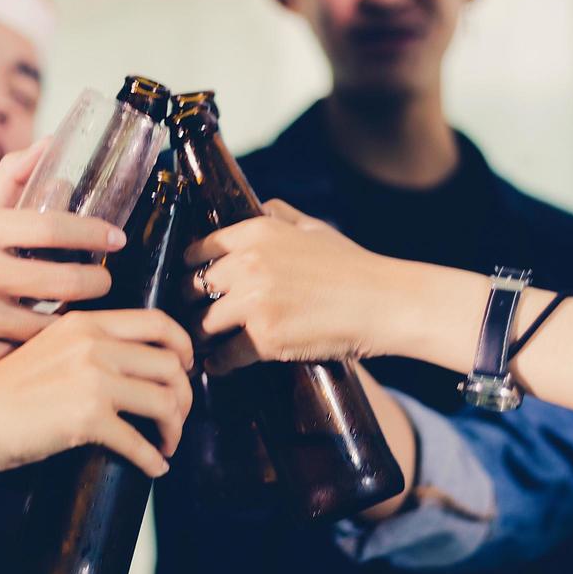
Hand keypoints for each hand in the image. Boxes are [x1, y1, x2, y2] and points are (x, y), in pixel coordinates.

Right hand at [0, 139, 127, 373]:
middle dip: (96, 282)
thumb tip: (52, 143)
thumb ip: (11, 178)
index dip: (91, 232)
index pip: (50, 227)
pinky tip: (47, 339)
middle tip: (104, 281)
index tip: (116, 238)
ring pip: (51, 323)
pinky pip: (29, 353)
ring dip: (72, 318)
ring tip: (79, 309)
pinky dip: (42, 347)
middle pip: (63, 281)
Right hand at [0, 309, 194, 476]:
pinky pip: (139, 442)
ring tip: (167, 442)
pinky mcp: (87, 419)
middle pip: (170, 365)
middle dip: (184, 395)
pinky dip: (153, 458)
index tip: (186, 367)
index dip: (183, 346)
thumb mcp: (49, 347)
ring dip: (175, 427)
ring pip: (164, 401)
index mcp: (86, 323)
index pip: (157, 322)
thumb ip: (87, 346)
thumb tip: (129, 368)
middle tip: (178, 415)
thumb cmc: (2, 389)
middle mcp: (94, 346)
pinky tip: (154, 467)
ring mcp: (92, 380)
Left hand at [184, 200, 409, 372]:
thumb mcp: (313, 227)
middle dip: (191, 303)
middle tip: (194, 314)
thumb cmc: (351, 267)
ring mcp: (255, 302)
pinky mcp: (265, 338)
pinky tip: (219, 364)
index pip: (199, 250)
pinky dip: (219, 363)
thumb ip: (278, 215)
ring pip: (203, 323)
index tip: (189, 281)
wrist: (382, 302)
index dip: (190, 268)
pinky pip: (224, 355)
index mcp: (257, 233)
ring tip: (202, 342)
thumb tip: (255, 208)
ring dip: (202, 335)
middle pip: (193, 287)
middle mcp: (249, 264)